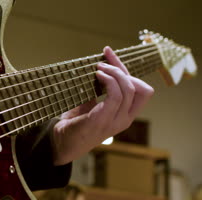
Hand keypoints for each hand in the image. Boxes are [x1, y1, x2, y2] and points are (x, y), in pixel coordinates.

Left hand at [52, 46, 153, 164]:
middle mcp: (125, 119)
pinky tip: (97, 76)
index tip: (110, 56)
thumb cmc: (75, 122)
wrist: (60, 142)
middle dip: (122, 68)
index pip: (142, 90)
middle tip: (103, 60)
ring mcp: (116, 121)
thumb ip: (101, 90)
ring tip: (99, 68)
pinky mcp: (103, 120)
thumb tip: (101, 66)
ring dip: (114, 72)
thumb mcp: (92, 103)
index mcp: (126, 115)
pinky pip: (116, 96)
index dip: (128, 70)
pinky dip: (109, 81)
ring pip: (129, 89)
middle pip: (140, 87)